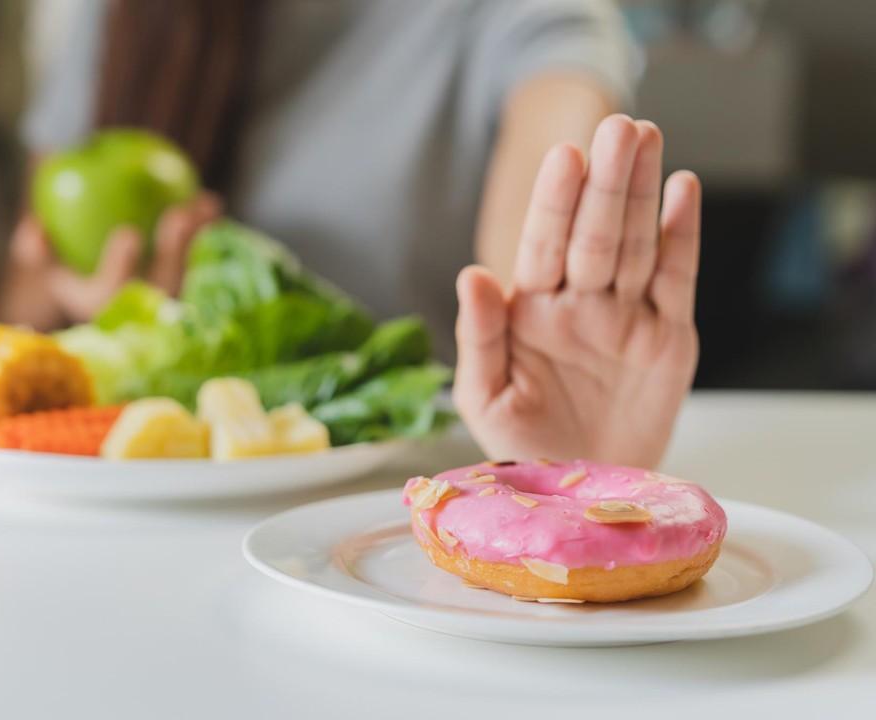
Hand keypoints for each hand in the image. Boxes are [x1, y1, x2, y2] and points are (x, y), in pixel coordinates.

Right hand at [2, 192, 220, 327]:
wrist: (116, 304)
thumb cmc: (78, 277)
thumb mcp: (51, 269)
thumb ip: (37, 251)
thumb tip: (35, 225)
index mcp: (106, 307)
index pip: (112, 292)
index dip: (121, 266)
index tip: (130, 233)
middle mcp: (143, 311)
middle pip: (163, 284)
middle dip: (174, 253)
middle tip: (179, 216)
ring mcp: (171, 304)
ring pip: (190, 270)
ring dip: (199, 238)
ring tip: (203, 203)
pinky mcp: (195, 293)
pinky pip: (204, 260)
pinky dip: (209, 231)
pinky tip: (209, 199)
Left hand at [453, 115, 700, 467]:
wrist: (584, 490)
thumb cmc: (524, 446)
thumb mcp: (486, 398)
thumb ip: (480, 337)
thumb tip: (471, 274)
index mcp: (531, 312)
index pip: (543, 246)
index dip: (554, 204)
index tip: (565, 158)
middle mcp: (579, 303)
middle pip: (594, 233)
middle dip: (605, 182)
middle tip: (619, 127)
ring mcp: (625, 316)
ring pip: (635, 243)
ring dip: (642, 192)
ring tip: (647, 138)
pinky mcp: (668, 338)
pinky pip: (675, 280)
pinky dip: (681, 238)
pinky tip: (682, 191)